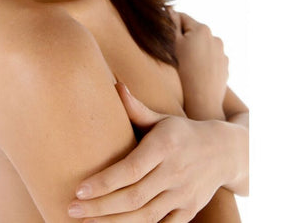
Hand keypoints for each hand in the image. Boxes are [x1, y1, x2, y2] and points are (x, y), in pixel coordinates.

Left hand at [68, 83, 224, 221]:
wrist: (223, 152)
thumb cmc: (181, 132)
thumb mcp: (162, 118)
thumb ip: (136, 108)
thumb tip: (115, 86)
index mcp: (164, 147)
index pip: (130, 169)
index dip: (104, 182)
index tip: (79, 189)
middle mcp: (175, 172)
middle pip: (133, 197)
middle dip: (100, 207)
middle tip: (71, 210)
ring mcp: (183, 195)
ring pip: (145, 217)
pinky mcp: (189, 211)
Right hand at [170, 9, 228, 119]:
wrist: (201, 103)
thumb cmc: (182, 71)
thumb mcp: (171, 43)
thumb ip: (170, 23)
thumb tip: (169, 9)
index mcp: (202, 29)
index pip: (181, 17)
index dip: (169, 24)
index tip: (161, 35)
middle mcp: (215, 38)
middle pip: (192, 32)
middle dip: (182, 39)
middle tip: (169, 53)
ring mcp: (222, 54)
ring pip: (201, 46)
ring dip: (192, 51)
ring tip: (181, 65)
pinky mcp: (224, 68)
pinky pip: (209, 60)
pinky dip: (201, 63)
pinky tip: (192, 74)